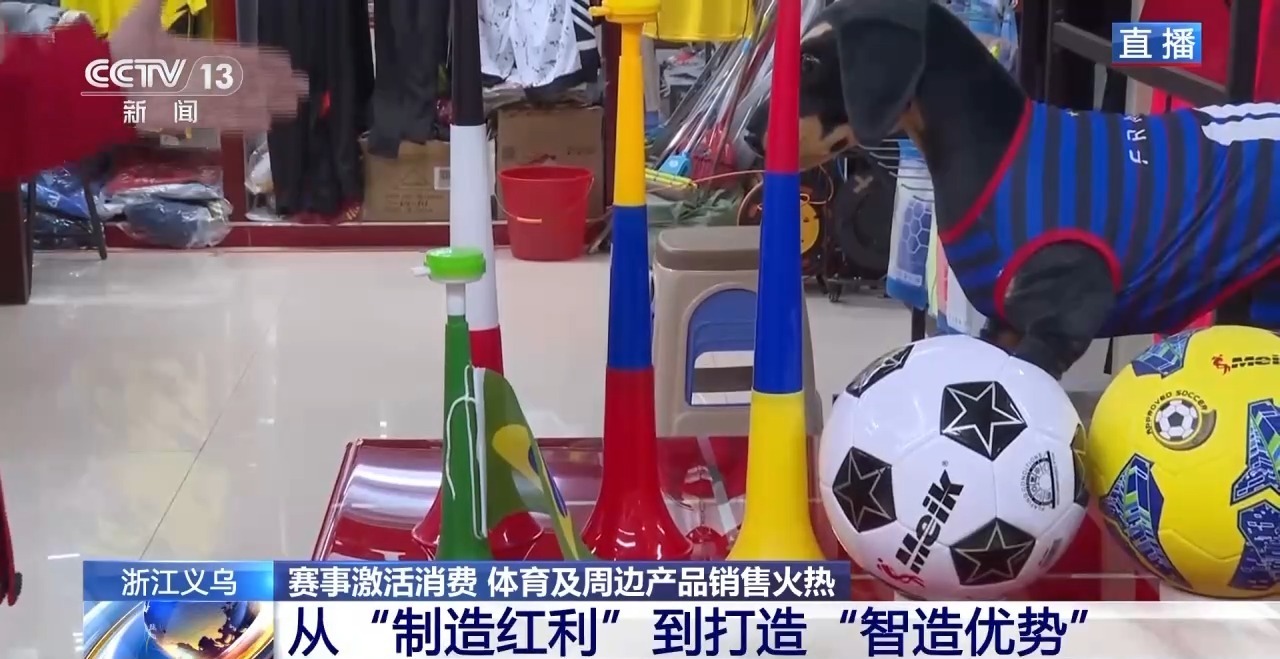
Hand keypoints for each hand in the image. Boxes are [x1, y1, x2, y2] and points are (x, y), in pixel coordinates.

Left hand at [108, 0, 306, 132]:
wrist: (102, 85)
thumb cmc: (121, 53)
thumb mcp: (142, 20)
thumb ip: (158, 0)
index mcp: (195, 54)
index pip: (236, 57)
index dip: (261, 60)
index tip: (284, 62)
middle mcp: (203, 77)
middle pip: (248, 81)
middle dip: (276, 84)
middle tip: (303, 87)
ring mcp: (201, 98)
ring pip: (244, 100)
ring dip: (271, 102)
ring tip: (295, 104)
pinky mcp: (195, 117)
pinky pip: (227, 119)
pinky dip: (248, 121)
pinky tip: (268, 122)